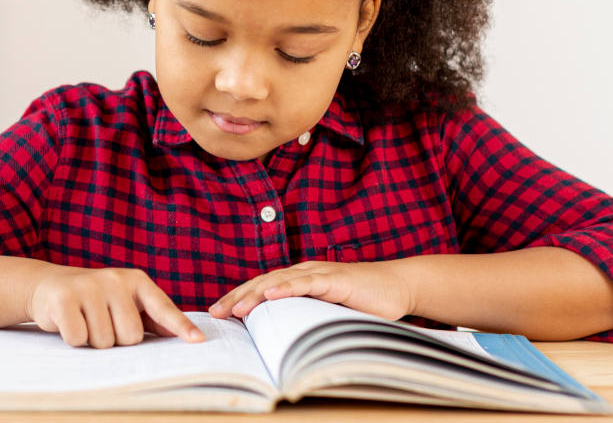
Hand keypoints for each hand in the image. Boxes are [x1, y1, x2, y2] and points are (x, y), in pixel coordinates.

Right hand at [26, 267, 205, 347]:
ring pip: (105, 341)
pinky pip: (79, 339)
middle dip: (116, 339)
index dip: (180, 326)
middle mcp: (115, 280)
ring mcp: (89, 287)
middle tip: (101, 322)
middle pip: (131, 336)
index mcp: (135, 281)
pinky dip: (74, 339)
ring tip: (85, 321)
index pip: (162, 307)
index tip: (198, 341)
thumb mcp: (125, 301)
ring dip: (93, 340)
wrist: (49, 286)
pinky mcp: (64, 299)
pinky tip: (69, 323)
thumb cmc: (95, 299)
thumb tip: (182, 333)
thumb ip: (152, 316)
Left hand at [208, 260, 413, 320]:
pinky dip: (287, 288)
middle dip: (237, 297)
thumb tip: (280, 340)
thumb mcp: (326, 312)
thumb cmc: (362, 301)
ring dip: (255, 294)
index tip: (218, 312)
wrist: (396, 286)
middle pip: (262, 282)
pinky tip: (270, 296)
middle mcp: (304, 272)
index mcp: (299, 279)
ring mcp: (319, 273)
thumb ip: (305, 318)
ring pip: (279, 281)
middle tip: (215, 312)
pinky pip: (306, 282)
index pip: (261, 287)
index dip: (239, 298)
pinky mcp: (335, 279)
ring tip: (236, 308)